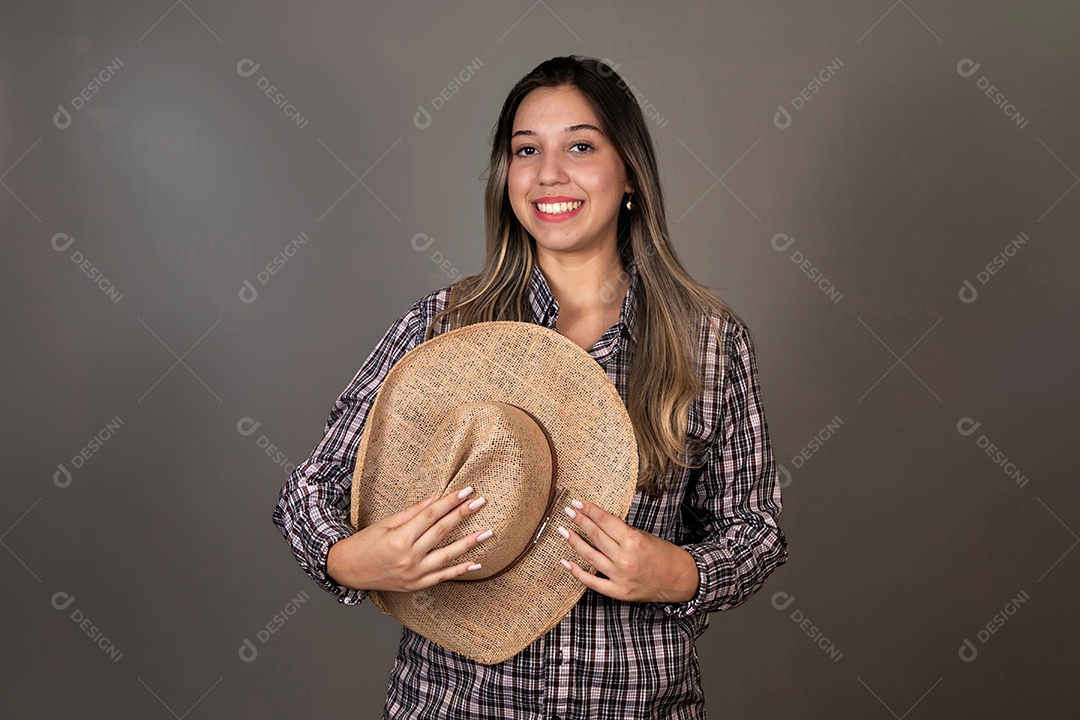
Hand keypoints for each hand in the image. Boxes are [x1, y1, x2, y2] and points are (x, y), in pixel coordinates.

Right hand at [326, 486, 491, 592]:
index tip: (466, 491)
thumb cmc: (364, 544)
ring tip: (487, 532)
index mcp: (399, 538)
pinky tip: (475, 563)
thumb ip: (412, 512)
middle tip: (480, 502)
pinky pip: (442, 577)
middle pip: (441, 531)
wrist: (347, 571)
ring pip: (447, 556)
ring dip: (469, 543)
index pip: (431, 515)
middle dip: (463, 515)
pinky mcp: (416, 585)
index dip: (450, 502)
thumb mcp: (385, 524)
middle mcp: (408, 557)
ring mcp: (413, 574)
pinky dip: (460, 570)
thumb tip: (436, 497)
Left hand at [557, 499, 698, 602]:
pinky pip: (593, 582)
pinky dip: (577, 572)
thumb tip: (597, 522)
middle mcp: (625, 559)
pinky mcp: (619, 592)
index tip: (578, 502)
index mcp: (633, 541)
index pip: (605, 521)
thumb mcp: (645, 536)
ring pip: (590, 556)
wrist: (680, 579)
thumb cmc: (664, 555)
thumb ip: (621, 532)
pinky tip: (566, 562)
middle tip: (568, 511)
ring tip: (563, 530)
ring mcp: (620, 577)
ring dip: (574, 542)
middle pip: (596, 536)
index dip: (590, 510)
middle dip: (580, 521)